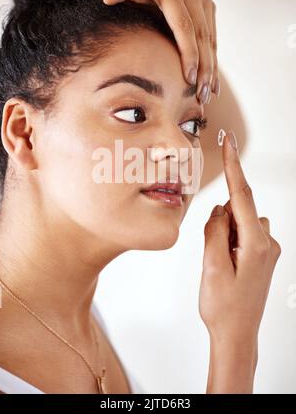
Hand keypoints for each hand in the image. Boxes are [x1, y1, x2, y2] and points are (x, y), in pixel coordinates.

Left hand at [100, 0, 218, 103]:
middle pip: (201, 36)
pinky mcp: (209, 10)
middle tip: (201, 95)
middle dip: (203, 69)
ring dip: (211, 71)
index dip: (189, 53)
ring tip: (207, 96)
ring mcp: (203, 0)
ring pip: (210, 41)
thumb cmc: (135, 0)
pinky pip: (213, 41)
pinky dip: (213, 65)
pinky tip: (212, 86)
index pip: (184, 27)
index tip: (189, 79)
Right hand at [199, 130, 280, 341]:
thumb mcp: (211, 266)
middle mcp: (267, 243)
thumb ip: (215, 230)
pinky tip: (226, 265)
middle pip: (238, 210)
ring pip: (239, 222)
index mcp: (256, 244)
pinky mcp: (262, 255)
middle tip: (212, 255)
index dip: (233, 166)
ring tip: (219, 266)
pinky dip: (230, 240)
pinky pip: (242, 233)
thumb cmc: (223, 307)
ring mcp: (267, 249)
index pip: (241, 195)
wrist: (236, 335)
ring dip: (224, 234)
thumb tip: (220, 209)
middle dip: (220, 222)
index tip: (230, 143)